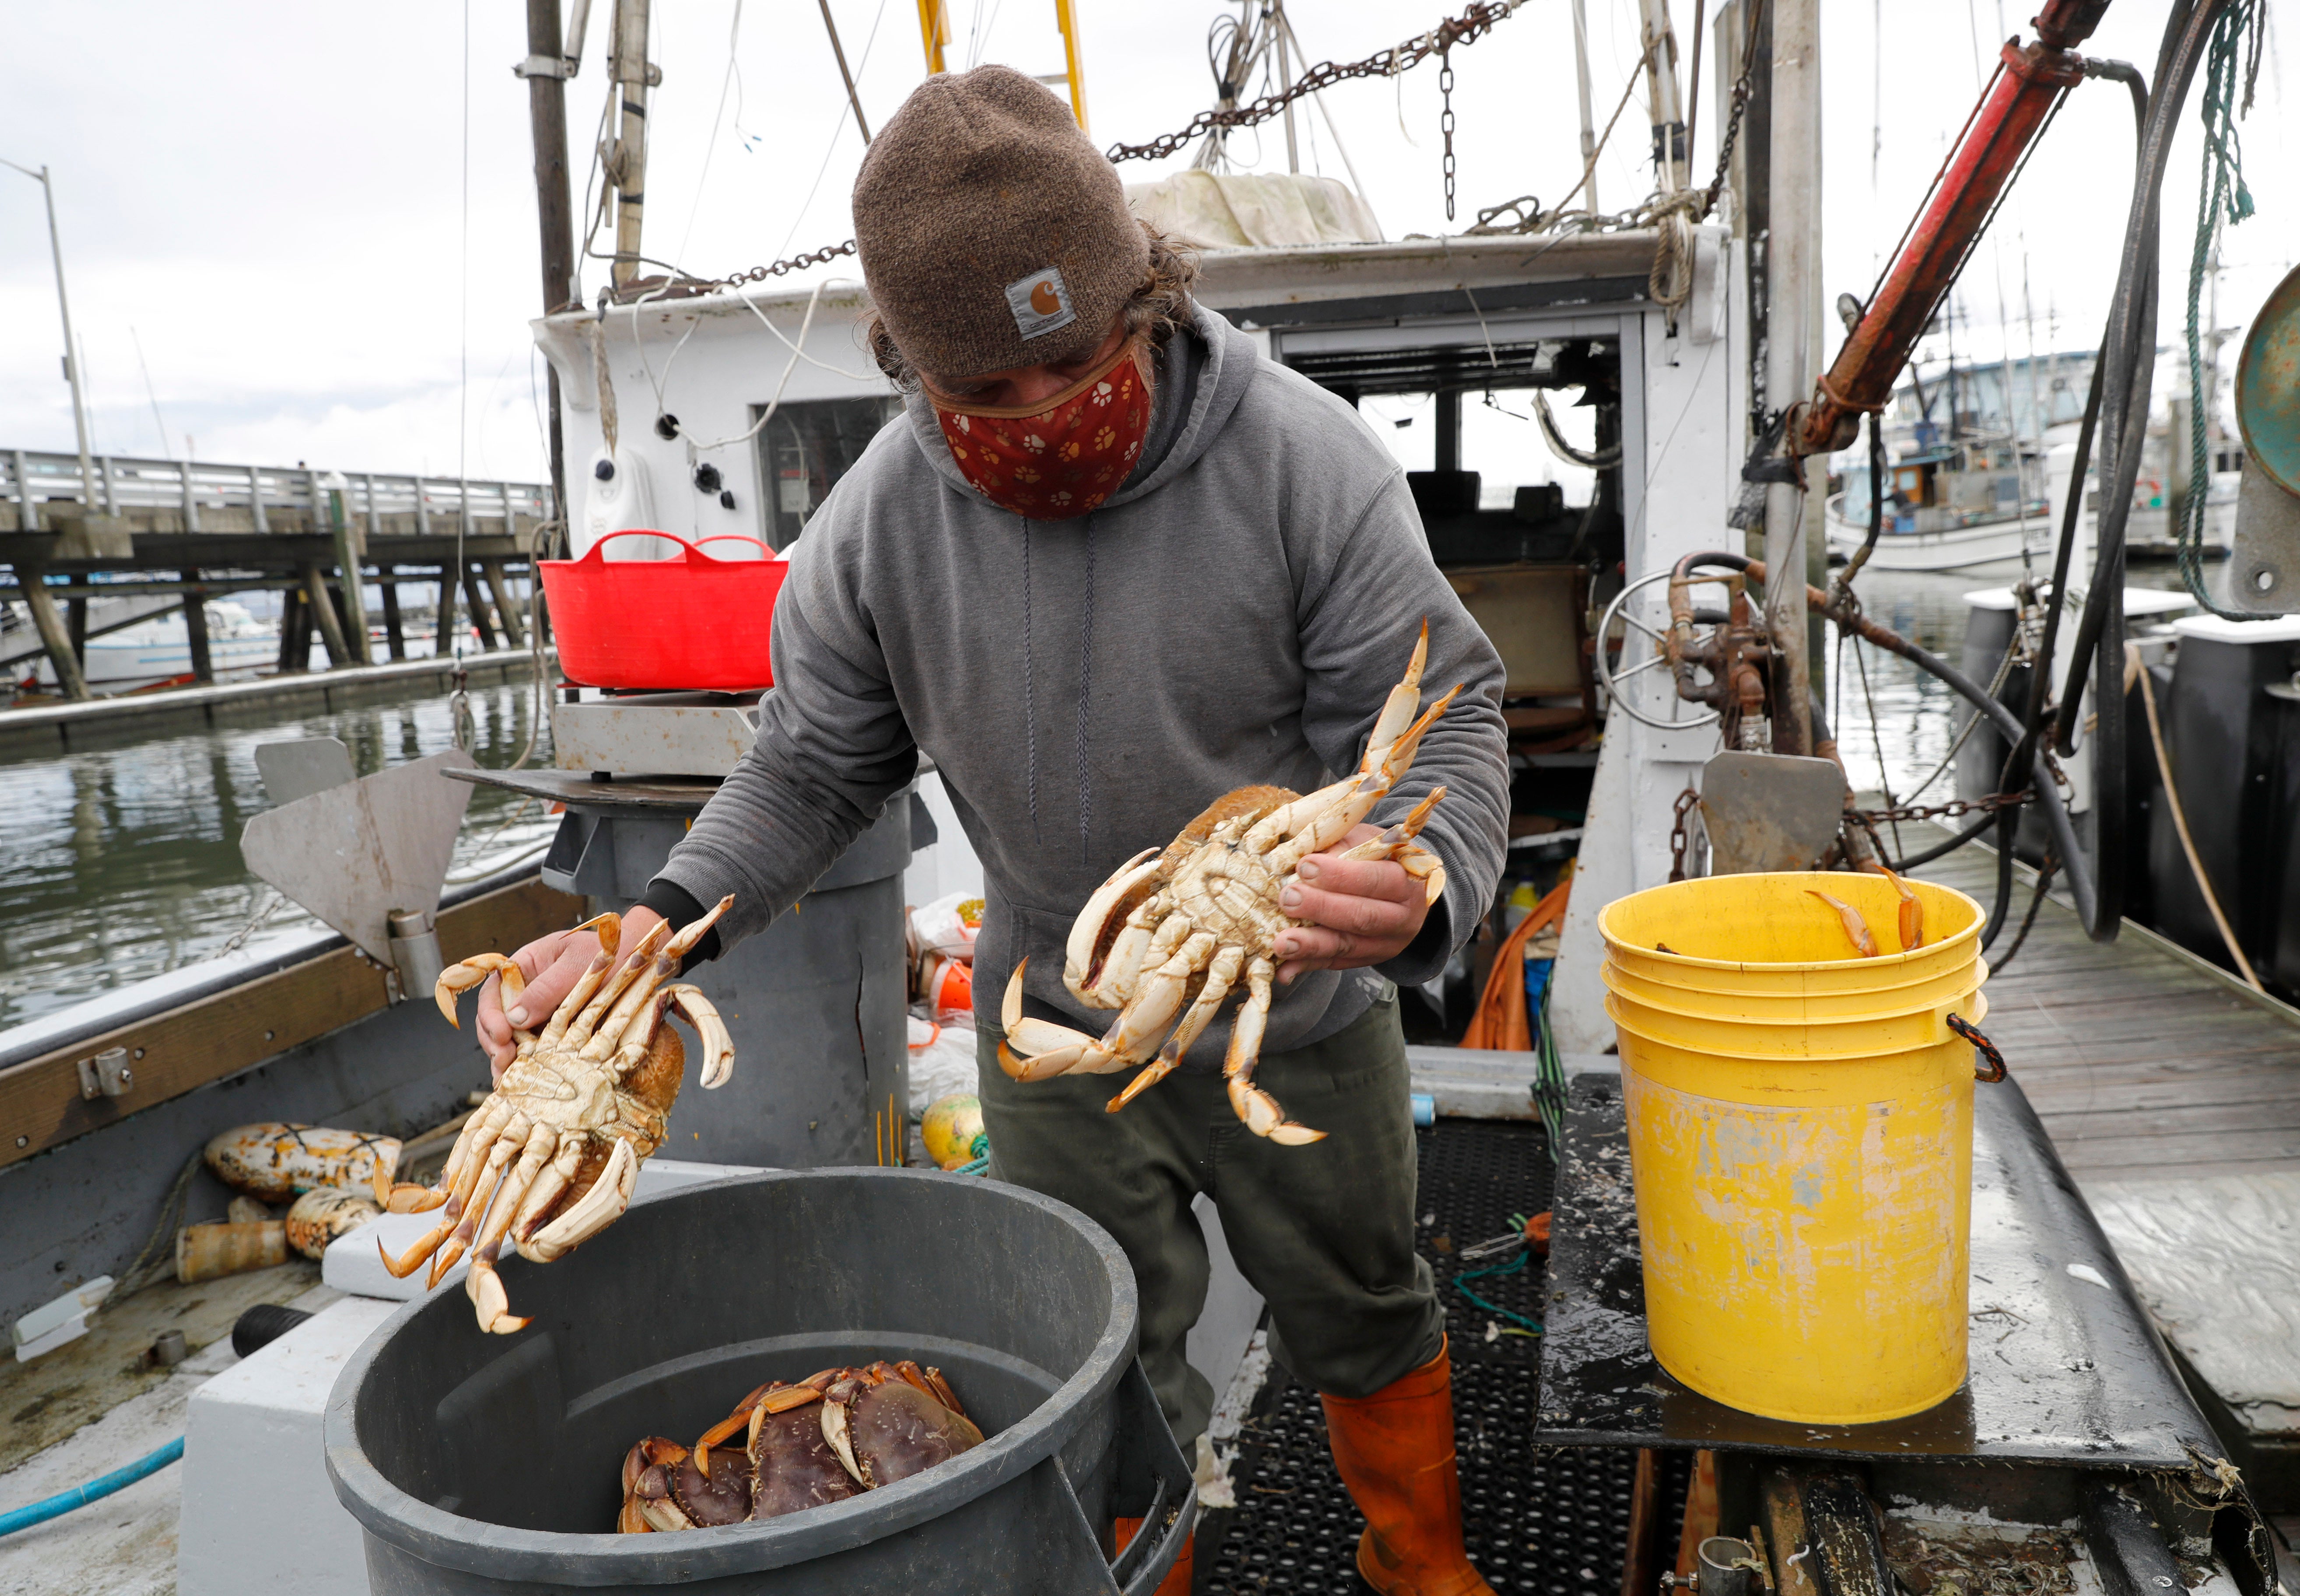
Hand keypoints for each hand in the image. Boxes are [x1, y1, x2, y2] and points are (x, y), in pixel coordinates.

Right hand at [475, 906, 665, 1080]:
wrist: (638, 961)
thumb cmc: (609, 954)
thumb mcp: (576, 966)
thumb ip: (546, 989)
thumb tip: (514, 1017)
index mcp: (525, 967)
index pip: (493, 991)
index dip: (490, 1015)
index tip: (502, 1034)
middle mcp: (526, 991)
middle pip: (495, 1019)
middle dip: (495, 1042)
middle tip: (503, 1063)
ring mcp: (538, 1012)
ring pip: (510, 1038)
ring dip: (505, 1058)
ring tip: (507, 1078)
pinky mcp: (552, 1031)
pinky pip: (532, 1048)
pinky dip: (524, 1064)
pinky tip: (521, 1080)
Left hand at [1271, 824, 1430, 985]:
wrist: (1405, 890)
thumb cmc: (1378, 858)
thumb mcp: (1366, 841)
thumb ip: (1340, 846)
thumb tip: (1304, 861)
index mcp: (1407, 882)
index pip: (1376, 880)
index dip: (1340, 875)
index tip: (1304, 866)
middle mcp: (1403, 918)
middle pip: (1363, 917)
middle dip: (1321, 908)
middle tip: (1287, 899)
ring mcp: (1387, 945)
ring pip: (1348, 946)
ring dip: (1311, 945)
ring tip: (1281, 942)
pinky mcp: (1367, 960)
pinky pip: (1335, 964)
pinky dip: (1307, 965)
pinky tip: (1284, 970)